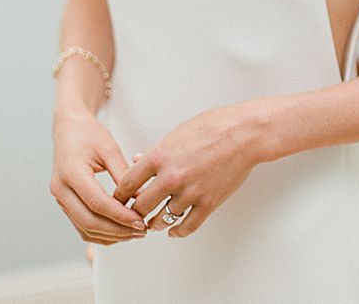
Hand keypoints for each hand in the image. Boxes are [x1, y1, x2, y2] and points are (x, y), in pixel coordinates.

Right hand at [51, 109, 146, 244]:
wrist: (68, 128)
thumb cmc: (88, 134)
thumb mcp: (110, 149)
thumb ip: (124, 176)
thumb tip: (141, 200)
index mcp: (71, 171)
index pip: (97, 203)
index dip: (120, 216)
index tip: (141, 221)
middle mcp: (61, 188)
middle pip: (89, 222)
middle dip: (118, 231)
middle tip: (142, 230)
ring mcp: (60, 198)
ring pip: (85, 229)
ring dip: (111, 236)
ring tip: (134, 232)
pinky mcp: (65, 203)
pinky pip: (82, 226)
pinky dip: (102, 233)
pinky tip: (120, 229)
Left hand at [111, 105, 262, 237]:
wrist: (242, 135)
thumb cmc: (209, 128)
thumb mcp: (174, 135)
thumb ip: (154, 152)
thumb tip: (137, 161)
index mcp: (158, 157)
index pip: (128, 183)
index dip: (119, 195)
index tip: (117, 200)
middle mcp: (171, 178)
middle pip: (141, 206)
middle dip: (134, 212)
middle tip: (131, 215)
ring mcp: (190, 192)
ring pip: (163, 219)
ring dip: (155, 223)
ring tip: (152, 223)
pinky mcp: (208, 203)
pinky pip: (188, 225)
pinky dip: (178, 231)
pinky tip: (173, 231)